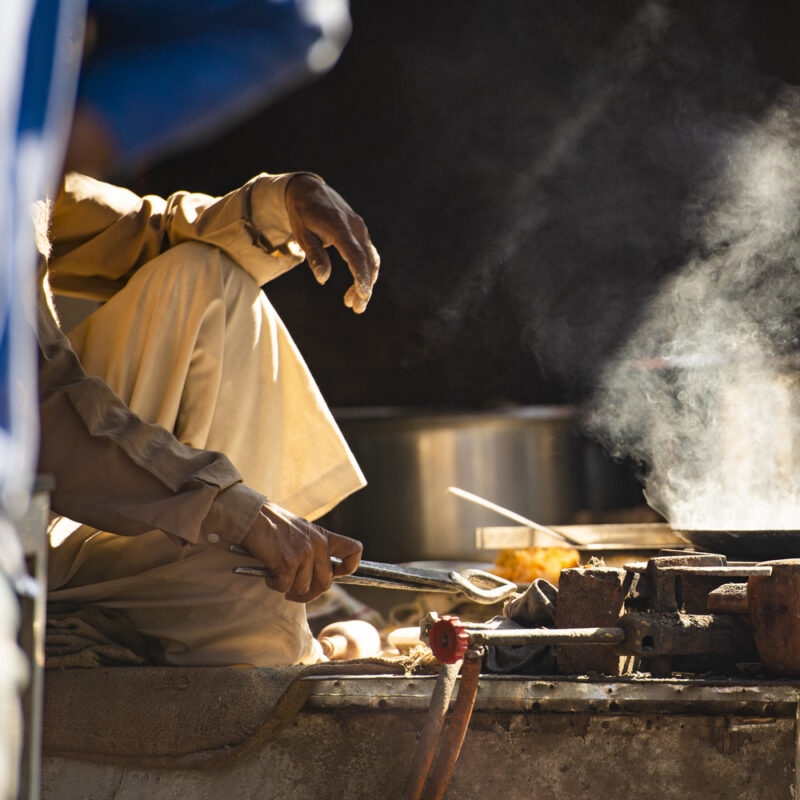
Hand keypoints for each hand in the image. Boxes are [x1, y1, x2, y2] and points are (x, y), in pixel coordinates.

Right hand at [241, 501, 362, 602]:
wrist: (252, 516)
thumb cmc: (273, 524)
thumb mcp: (302, 531)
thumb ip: (314, 549)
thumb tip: (318, 576)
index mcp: (324, 536)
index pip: (354, 550)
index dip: (349, 567)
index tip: (336, 574)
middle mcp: (318, 545)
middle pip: (326, 583)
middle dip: (310, 593)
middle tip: (294, 592)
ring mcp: (304, 554)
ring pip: (304, 588)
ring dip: (288, 587)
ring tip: (276, 575)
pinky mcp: (288, 562)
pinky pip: (285, 587)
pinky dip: (274, 584)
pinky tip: (268, 574)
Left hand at [285, 174, 379, 313]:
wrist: (308, 190)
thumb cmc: (302, 214)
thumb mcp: (302, 235)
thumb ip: (314, 256)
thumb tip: (323, 279)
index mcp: (339, 228)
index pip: (356, 256)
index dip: (361, 277)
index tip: (363, 295)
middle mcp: (355, 227)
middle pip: (368, 261)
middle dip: (365, 287)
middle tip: (357, 308)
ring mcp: (360, 228)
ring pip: (370, 259)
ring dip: (366, 282)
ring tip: (354, 303)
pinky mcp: (360, 231)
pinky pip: (367, 254)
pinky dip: (364, 271)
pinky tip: (356, 286)